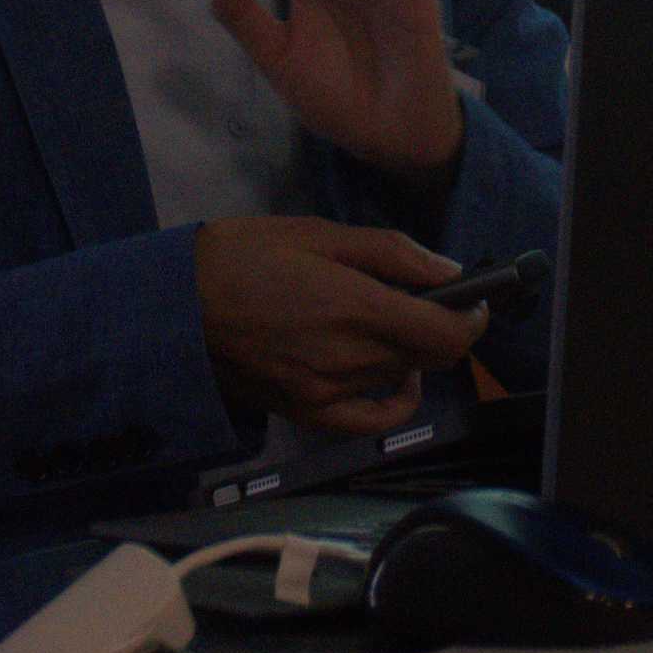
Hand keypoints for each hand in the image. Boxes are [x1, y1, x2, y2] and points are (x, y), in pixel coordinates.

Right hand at [194, 215, 485, 434]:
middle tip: (431, 298)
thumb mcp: (319, 234)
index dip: (474, 318)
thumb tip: (449, 271)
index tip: (477, 299)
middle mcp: (349, 360)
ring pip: (401, 380)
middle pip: (430, 357)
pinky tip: (385, 372)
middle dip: (443, 328)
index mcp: (354, 308)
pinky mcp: (307, 415)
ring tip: (389, 320)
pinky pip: (369, 419)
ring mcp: (328, 394)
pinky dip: (390, 397)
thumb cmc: (245, 255)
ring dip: (412, 353)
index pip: (446, 333)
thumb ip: (390, 253)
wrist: (176, 308)